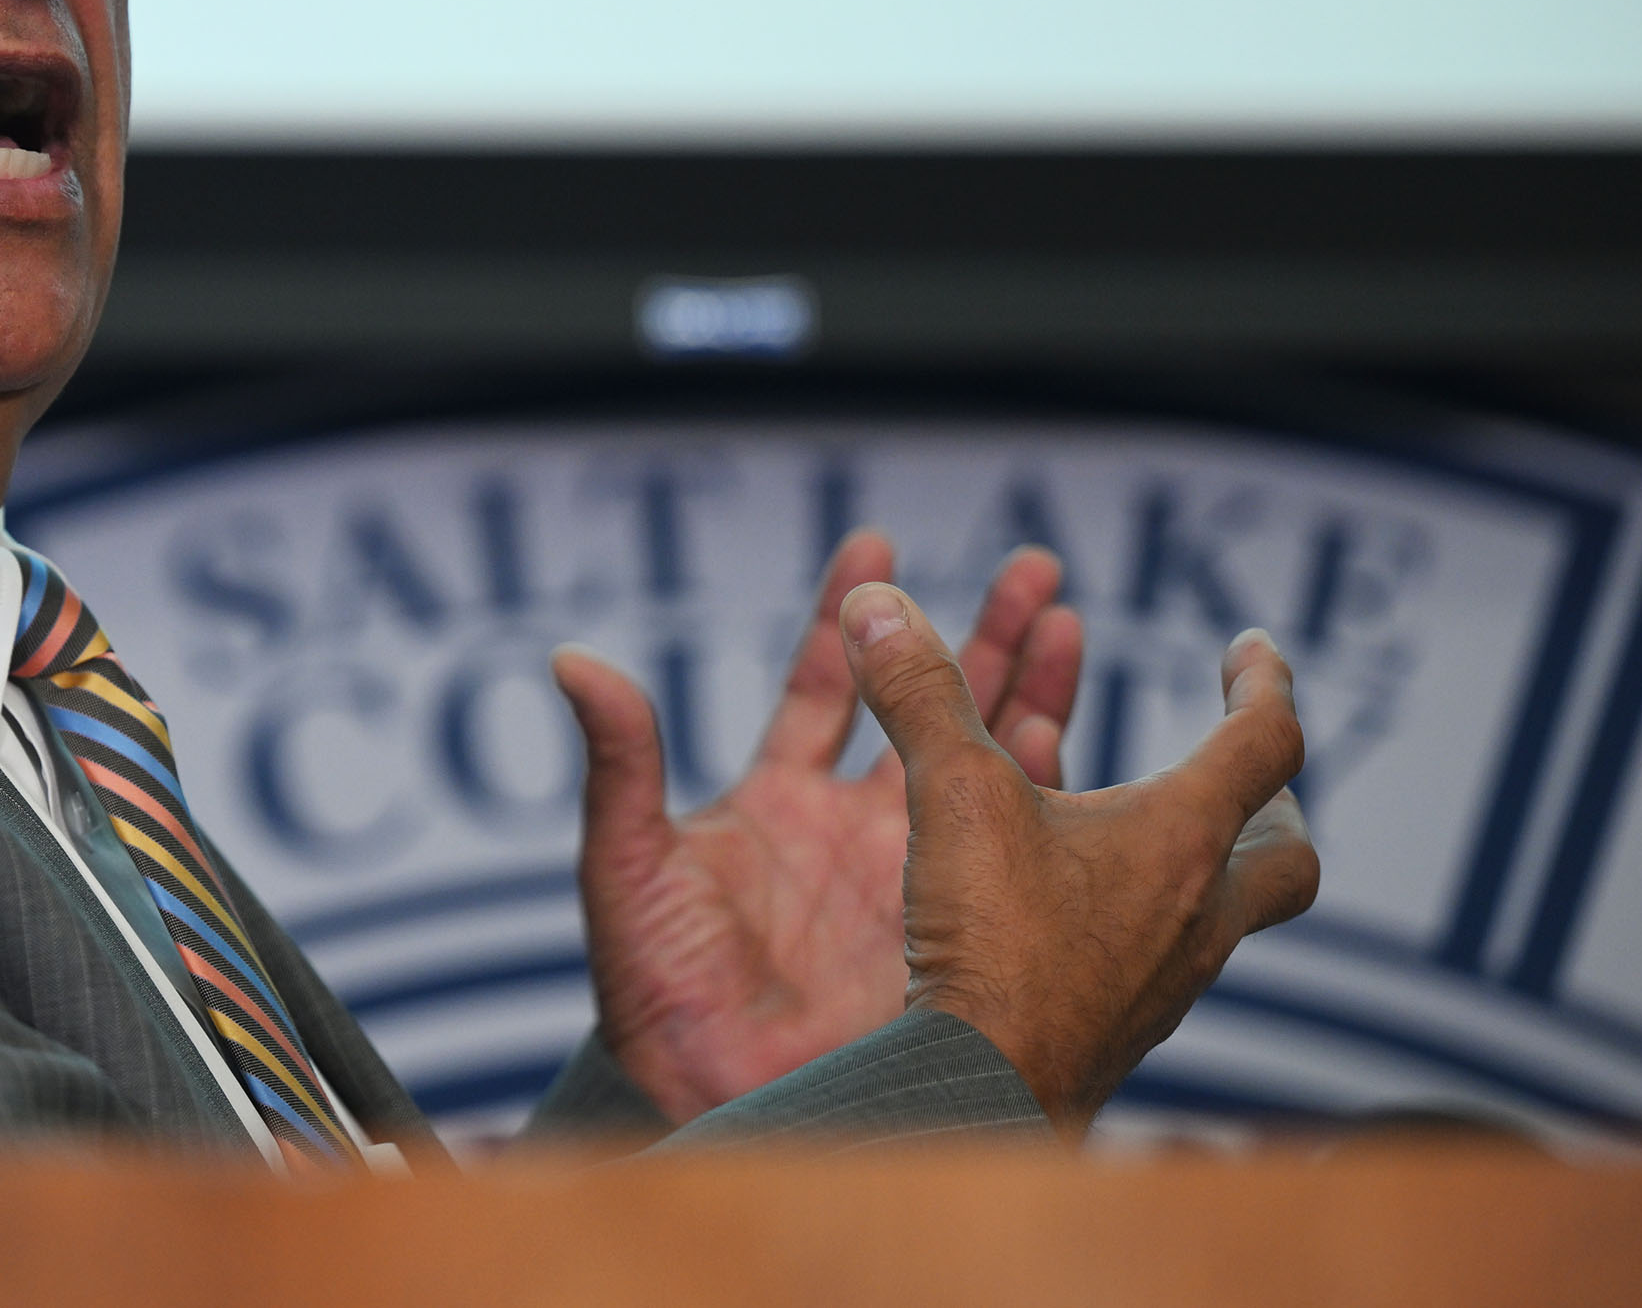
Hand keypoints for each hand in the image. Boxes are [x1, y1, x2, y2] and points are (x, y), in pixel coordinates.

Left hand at [552, 530, 1084, 1124]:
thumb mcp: (625, 868)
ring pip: (984, 761)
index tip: (875, 539)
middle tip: (1032, 565)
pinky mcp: (954, 929)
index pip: (819, 682)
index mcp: (775, 800)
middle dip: (980, 632)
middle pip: (928, 703)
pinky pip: (1012, 848)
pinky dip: (1042, 790)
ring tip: (1068, 620)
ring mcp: (910, 876)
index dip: (847, 611)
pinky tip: (1070, 737)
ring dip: (1029, 693)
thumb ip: (617, 765)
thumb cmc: (651, 993)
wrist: (707, 1103)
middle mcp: (851, 828)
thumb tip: (571, 658)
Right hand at [845, 581, 1319, 1133]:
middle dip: (1270, 801)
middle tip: (1242, 768)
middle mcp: (1199, 913)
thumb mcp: (953, 793)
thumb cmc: (995, 945)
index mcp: (1184, 838)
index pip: (1266, 742)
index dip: (1265, 682)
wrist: (991, 1092)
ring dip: (1202, 862)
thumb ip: (920, 695)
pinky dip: (1143, 920)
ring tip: (1148, 834)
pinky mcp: (1127, 1027)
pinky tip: (1082, 918)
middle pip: (1283, 852)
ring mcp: (1171, 980)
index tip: (1252, 649)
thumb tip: (876, 605)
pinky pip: (1165, 961)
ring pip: (1225, 913)